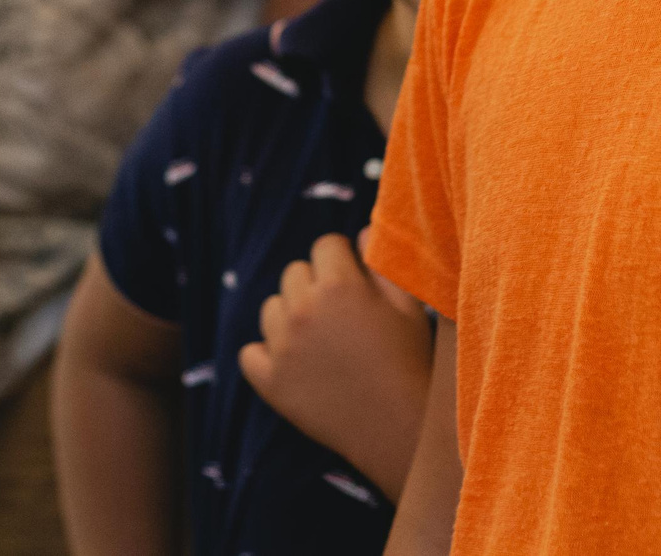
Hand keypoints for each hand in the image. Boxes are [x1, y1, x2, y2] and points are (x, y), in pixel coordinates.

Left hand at [238, 230, 431, 497]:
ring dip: (290, 316)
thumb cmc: (410, 359)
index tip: (357, 283)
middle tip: (342, 316)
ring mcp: (282, 346)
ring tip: (322, 341)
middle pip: (295, 272)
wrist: (401, 428)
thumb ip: (383, 260)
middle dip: (316, 285)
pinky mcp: (270, 382)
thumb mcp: (409, 302)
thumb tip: (359, 233)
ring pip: (271, 308)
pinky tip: (295, 363)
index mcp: (339, 284)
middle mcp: (303, 309)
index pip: (325, 244)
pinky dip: (266, 355)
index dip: (343, 261)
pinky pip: (250, 353)